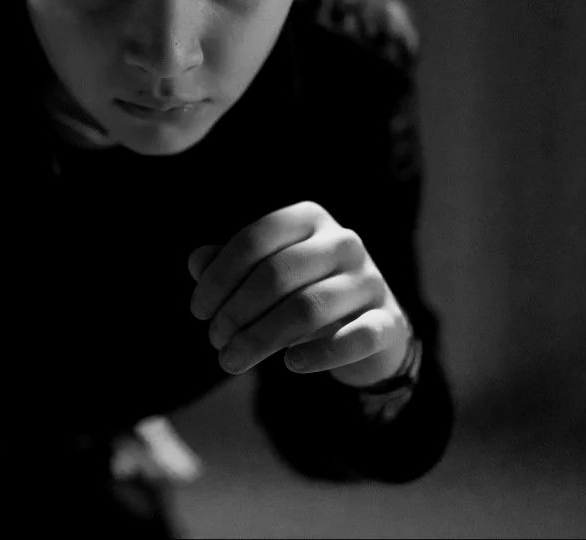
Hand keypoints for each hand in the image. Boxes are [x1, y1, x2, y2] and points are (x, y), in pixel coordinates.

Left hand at [187, 201, 411, 386]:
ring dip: (261, 339)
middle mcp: (343, 242)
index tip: (200, 313)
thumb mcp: (266, 274)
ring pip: (307, 308)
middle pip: (276, 275)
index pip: (253, 240)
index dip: (219, 278)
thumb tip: (197, 261)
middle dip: (236, 313)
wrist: (365, 326)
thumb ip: (230, 265)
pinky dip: (319, 354)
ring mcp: (370, 280)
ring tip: (233, 360)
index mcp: (309, 219)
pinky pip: (355, 338)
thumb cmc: (302, 293)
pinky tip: (290, 365)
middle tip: (216, 342)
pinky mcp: (388, 321)